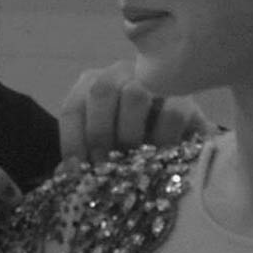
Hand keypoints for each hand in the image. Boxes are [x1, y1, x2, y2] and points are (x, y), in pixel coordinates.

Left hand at [58, 61, 213, 161]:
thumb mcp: (101, 151)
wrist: (174, 141)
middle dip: (100, 134)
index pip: (73, 109)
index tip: (77, 172)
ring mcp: (153, 82)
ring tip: (132, 161)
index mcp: (91, 88)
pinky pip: (172, 113)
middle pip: (102, 91)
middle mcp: (120, 75)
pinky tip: (159, 158)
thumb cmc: (126, 146)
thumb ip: (83, 159)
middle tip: (105, 165)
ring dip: (129, 134)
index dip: (72, 143)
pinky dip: (162, 140)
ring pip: (135, 95)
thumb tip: (68, 176)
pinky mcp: (184, 98)